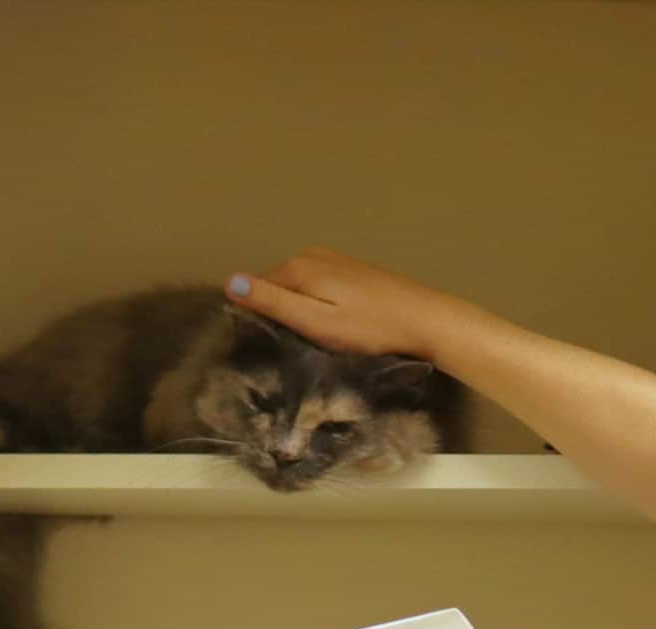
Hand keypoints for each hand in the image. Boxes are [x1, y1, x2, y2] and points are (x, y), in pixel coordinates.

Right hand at [224, 247, 479, 364]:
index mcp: (298, 266)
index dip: (254, 314)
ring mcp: (336, 260)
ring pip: (300, 286)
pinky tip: (332, 325)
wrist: (426, 321)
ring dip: (298, 308)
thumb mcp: (316, 321)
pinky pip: (320, 286)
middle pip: (278, 284)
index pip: (256, 286)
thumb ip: (274, 302)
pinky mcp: (354, 272)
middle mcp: (313, 255)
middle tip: (287, 346)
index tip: (261, 344)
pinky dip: (318, 303)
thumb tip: (230, 282)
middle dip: (276, 310)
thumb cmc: (370, 328)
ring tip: (309, 339)